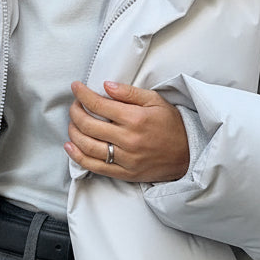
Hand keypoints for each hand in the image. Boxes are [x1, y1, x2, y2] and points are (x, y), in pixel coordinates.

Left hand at [65, 81, 189, 182]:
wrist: (188, 154)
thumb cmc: (172, 125)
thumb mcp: (155, 101)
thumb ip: (129, 93)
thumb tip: (106, 86)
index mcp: (135, 118)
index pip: (99, 105)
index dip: (82, 95)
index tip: (76, 88)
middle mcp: (128, 139)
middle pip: (88, 125)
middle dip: (75, 112)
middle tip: (74, 105)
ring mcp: (125, 158)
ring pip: (87, 146)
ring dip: (73, 133)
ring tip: (72, 123)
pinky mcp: (124, 173)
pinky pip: (95, 166)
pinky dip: (78, 156)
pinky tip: (70, 146)